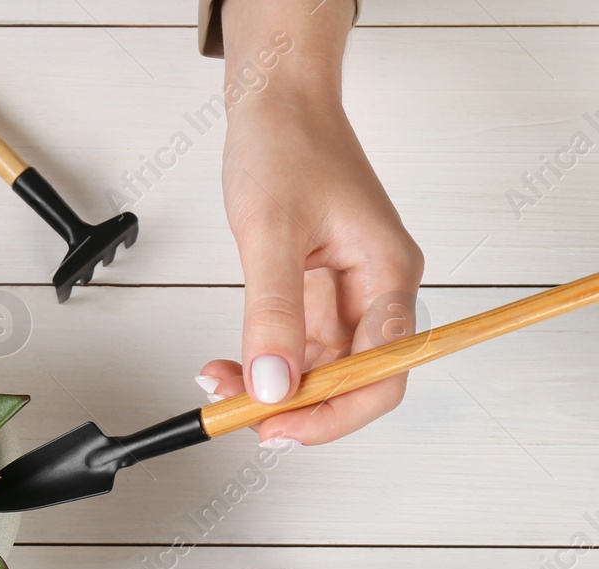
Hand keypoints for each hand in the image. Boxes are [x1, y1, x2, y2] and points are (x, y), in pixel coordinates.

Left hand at [198, 0, 422, 444]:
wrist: (276, 105)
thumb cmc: (287, 146)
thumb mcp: (271, 233)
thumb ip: (274, 314)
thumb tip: (275, 384)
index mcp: (387, 274)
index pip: (383, 373)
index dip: (335, 413)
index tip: (279, 427)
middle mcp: (375, 289)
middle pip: (354, 380)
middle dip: (297, 406)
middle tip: (239, 417)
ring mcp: (346, 292)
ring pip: (319, 368)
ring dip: (271, 387)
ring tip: (218, 386)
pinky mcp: (315, 290)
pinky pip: (295, 345)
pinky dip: (262, 362)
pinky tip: (228, 366)